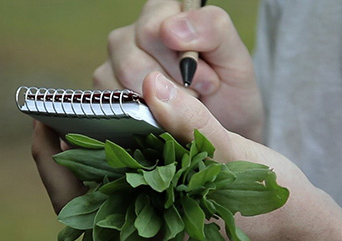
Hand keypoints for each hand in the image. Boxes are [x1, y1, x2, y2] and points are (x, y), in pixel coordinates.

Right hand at [93, 0, 263, 140]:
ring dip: (157, 102)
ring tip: (182, 104)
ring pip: (121, 81)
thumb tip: (169, 31)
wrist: (223, 128)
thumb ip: (212, 30)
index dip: (181, 62)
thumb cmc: (227, 90)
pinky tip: (161, 115)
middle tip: (197, 94)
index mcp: (167, 12)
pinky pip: (112, 101)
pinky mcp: (109, 91)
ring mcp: (118, 62)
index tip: (207, 80)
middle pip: (132, 58)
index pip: (154, 29)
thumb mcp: (233, 57)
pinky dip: (141, 114)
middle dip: (171, 86)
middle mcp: (137, 33)